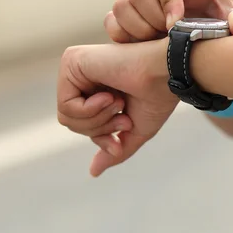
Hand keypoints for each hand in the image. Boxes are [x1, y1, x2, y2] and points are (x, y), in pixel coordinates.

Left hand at [57, 38, 173, 176]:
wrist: (166, 74)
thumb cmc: (156, 96)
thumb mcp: (133, 130)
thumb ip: (113, 148)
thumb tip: (93, 172)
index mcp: (94, 86)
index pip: (80, 123)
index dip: (101, 134)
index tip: (125, 127)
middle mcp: (80, 74)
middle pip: (70, 121)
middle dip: (100, 127)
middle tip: (123, 117)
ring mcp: (73, 65)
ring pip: (65, 116)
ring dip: (98, 119)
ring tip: (119, 102)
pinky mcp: (71, 60)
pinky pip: (65, 105)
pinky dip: (90, 109)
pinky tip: (109, 96)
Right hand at [104, 0, 232, 42]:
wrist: (208, 42)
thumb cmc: (224, 27)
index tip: (174, 25)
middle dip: (153, 20)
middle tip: (168, 39)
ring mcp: (140, 3)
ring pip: (122, 7)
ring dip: (137, 29)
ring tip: (156, 44)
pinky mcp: (128, 20)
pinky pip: (112, 22)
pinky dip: (122, 36)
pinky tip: (141, 48)